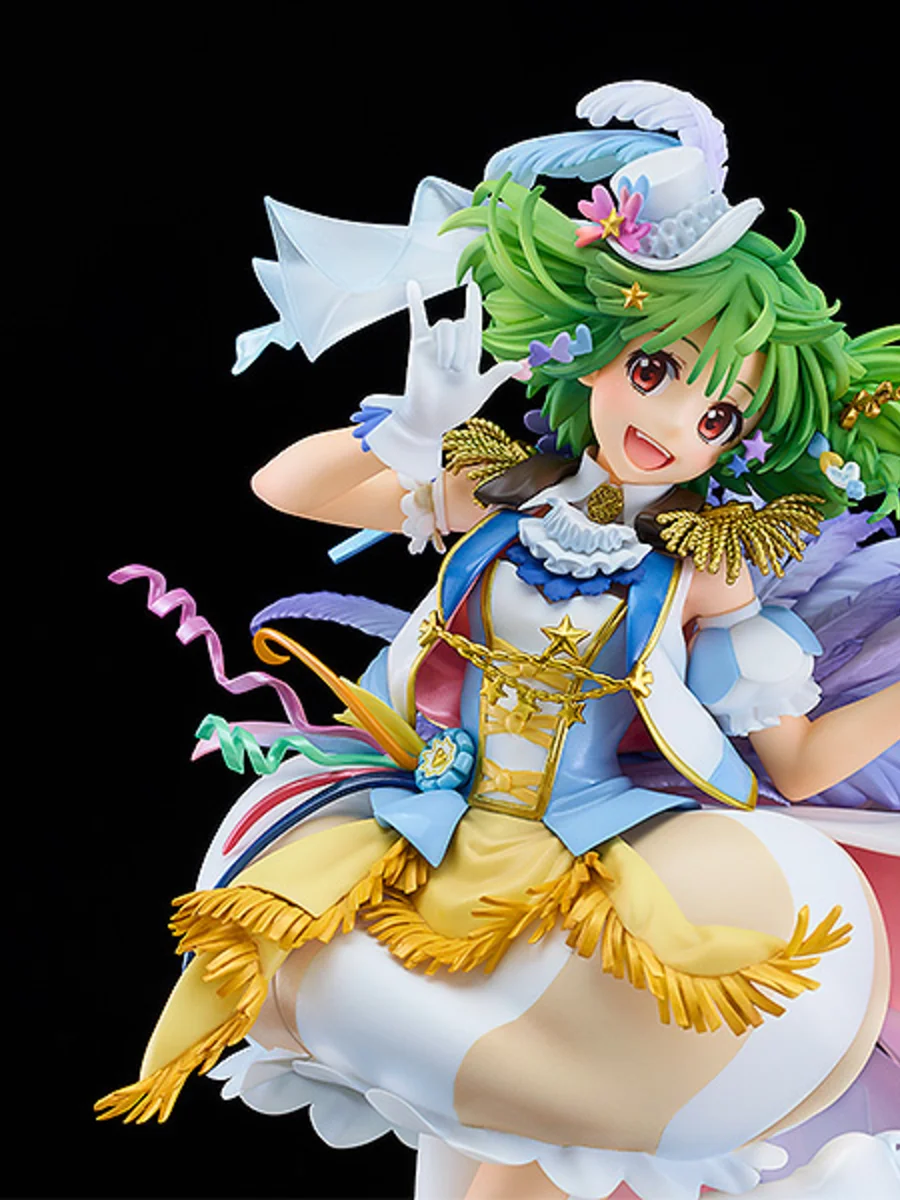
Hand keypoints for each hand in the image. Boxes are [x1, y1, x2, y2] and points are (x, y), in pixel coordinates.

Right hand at [358, 278, 521, 480]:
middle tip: (454, 371)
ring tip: (442, 367)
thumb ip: (497, 375)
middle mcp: (453, 345)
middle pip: (462, 326)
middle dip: (461, 348)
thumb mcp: (480, 391)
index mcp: (469, 354)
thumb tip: (520, 364)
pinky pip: (417, 319)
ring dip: (447, 347)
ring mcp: (435, 344)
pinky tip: (412, 285)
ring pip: (445, 326)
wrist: (428, 418)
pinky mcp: (419, 346)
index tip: (473, 287)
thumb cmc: (454, 409)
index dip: (473, 305)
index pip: (473, 324)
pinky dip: (415, 302)